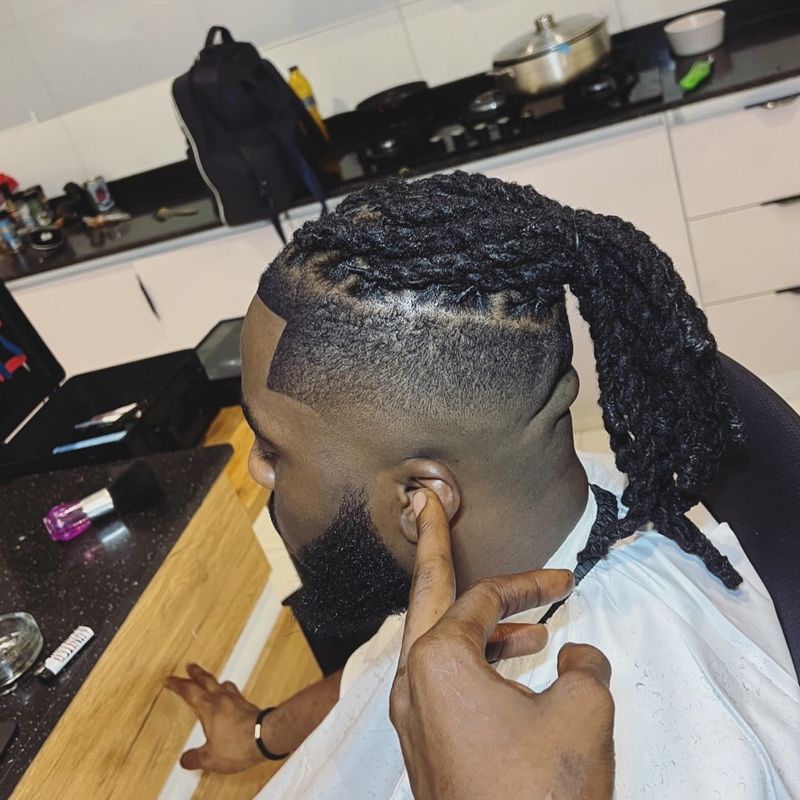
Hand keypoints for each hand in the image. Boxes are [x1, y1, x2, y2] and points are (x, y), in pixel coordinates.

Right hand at [164, 663, 263, 772]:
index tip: (170, 679)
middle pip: (207, 680)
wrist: (266, 737)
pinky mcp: (249, 706)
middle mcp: (223, 699)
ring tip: (212, 680)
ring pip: (223, 684)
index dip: (178, 684)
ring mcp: (237, 700)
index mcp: (208, 708)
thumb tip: (185, 760)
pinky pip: (236, 694)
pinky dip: (229, 692)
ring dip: (215, 680)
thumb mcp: (210, 758)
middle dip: (196, 673)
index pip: (189, 691)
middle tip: (191, 666)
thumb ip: (196, 758)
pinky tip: (232, 698)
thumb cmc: (238, 744)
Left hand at [390, 490, 614, 799]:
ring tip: (529, 628)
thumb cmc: (539, 790)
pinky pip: (444, 682)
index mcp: (438, 661)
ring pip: (438, 644)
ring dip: (478, 624)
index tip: (565, 581)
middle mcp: (413, 681)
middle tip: (424, 505)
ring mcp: (414, 717)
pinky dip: (476, 662)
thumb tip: (578, 656)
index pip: (483, 600)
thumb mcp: (582, 713)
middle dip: (430, 547)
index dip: (529, 584)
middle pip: (425, 596)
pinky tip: (514, 674)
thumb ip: (586, 666)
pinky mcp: (427, 746)